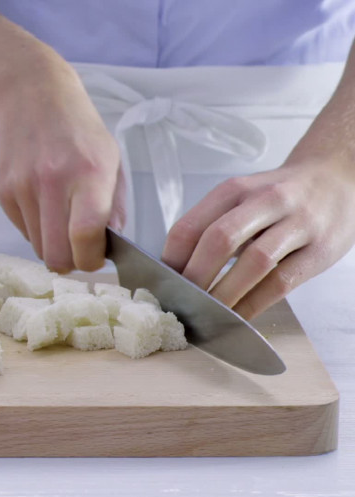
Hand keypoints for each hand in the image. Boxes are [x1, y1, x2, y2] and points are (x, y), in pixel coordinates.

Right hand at [0, 66, 124, 272]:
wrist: (31, 95)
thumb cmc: (77, 129)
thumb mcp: (110, 158)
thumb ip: (114, 206)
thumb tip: (111, 246)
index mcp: (89, 172)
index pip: (85, 236)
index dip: (92, 260)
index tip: (97, 257)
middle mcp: (52, 181)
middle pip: (56, 254)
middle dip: (71, 262)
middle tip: (79, 250)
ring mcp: (22, 187)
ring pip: (37, 247)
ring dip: (52, 245)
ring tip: (61, 221)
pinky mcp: (2, 190)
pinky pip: (22, 230)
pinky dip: (35, 228)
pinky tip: (43, 203)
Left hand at [162, 154, 354, 319]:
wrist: (338, 178)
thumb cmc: (279, 197)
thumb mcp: (242, 198)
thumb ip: (212, 226)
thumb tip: (174, 271)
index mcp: (235, 190)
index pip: (190, 226)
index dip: (171, 260)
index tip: (160, 284)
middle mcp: (265, 200)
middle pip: (219, 240)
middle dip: (194, 278)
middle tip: (180, 304)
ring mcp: (297, 223)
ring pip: (254, 262)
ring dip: (225, 294)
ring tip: (206, 315)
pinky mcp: (320, 249)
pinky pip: (281, 282)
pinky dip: (255, 304)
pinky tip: (238, 318)